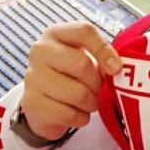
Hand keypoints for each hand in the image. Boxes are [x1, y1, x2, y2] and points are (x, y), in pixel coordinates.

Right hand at [21, 22, 122, 140]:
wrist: (42, 100)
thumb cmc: (69, 73)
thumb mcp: (83, 56)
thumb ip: (100, 55)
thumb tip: (116, 67)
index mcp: (55, 34)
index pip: (84, 32)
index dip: (104, 49)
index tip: (116, 68)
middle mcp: (40, 51)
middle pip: (83, 64)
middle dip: (97, 82)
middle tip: (97, 89)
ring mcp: (33, 77)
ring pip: (79, 94)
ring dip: (91, 103)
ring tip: (88, 102)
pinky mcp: (32, 104)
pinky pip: (69, 115)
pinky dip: (80, 118)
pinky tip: (76, 113)